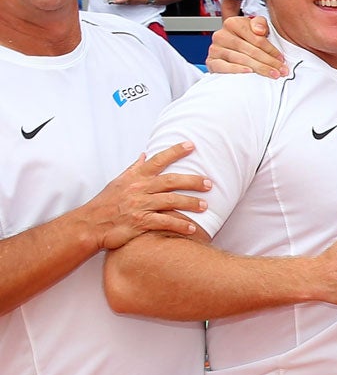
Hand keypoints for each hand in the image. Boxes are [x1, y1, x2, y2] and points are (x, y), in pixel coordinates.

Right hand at [80, 143, 209, 249]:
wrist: (89, 225)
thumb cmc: (105, 204)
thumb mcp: (118, 182)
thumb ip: (134, 169)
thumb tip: (145, 155)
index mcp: (134, 178)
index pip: (157, 161)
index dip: (175, 152)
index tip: (191, 145)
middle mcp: (138, 189)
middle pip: (170, 181)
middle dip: (192, 181)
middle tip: (209, 183)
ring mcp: (139, 206)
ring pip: (170, 201)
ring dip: (190, 203)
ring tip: (205, 206)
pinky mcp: (139, 223)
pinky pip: (164, 223)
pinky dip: (180, 226)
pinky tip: (193, 229)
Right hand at [207, 13, 286, 77]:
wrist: (229, 50)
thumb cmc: (246, 39)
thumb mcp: (256, 27)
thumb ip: (260, 24)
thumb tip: (260, 30)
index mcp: (233, 23)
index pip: (256, 39)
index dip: (271, 50)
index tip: (281, 59)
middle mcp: (221, 35)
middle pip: (250, 50)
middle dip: (268, 62)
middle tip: (281, 70)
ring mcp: (215, 48)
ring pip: (240, 59)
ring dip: (259, 68)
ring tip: (272, 74)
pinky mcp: (211, 61)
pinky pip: (224, 66)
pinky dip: (237, 69)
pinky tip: (249, 72)